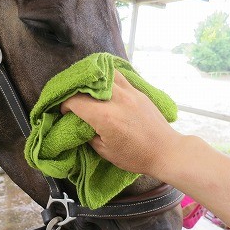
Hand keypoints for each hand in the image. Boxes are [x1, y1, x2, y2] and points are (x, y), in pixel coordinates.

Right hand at [60, 70, 182, 176]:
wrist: (165, 151)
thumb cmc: (135, 156)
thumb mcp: (105, 151)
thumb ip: (88, 134)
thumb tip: (80, 123)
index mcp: (105, 117)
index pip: (75, 101)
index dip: (65, 105)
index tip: (65, 112)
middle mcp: (116, 99)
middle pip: (87, 84)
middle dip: (74, 90)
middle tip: (72, 97)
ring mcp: (129, 92)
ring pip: (105, 73)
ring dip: (92, 79)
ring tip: (87, 87)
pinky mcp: (138, 91)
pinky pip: (119, 77)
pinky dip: (107, 78)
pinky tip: (105, 85)